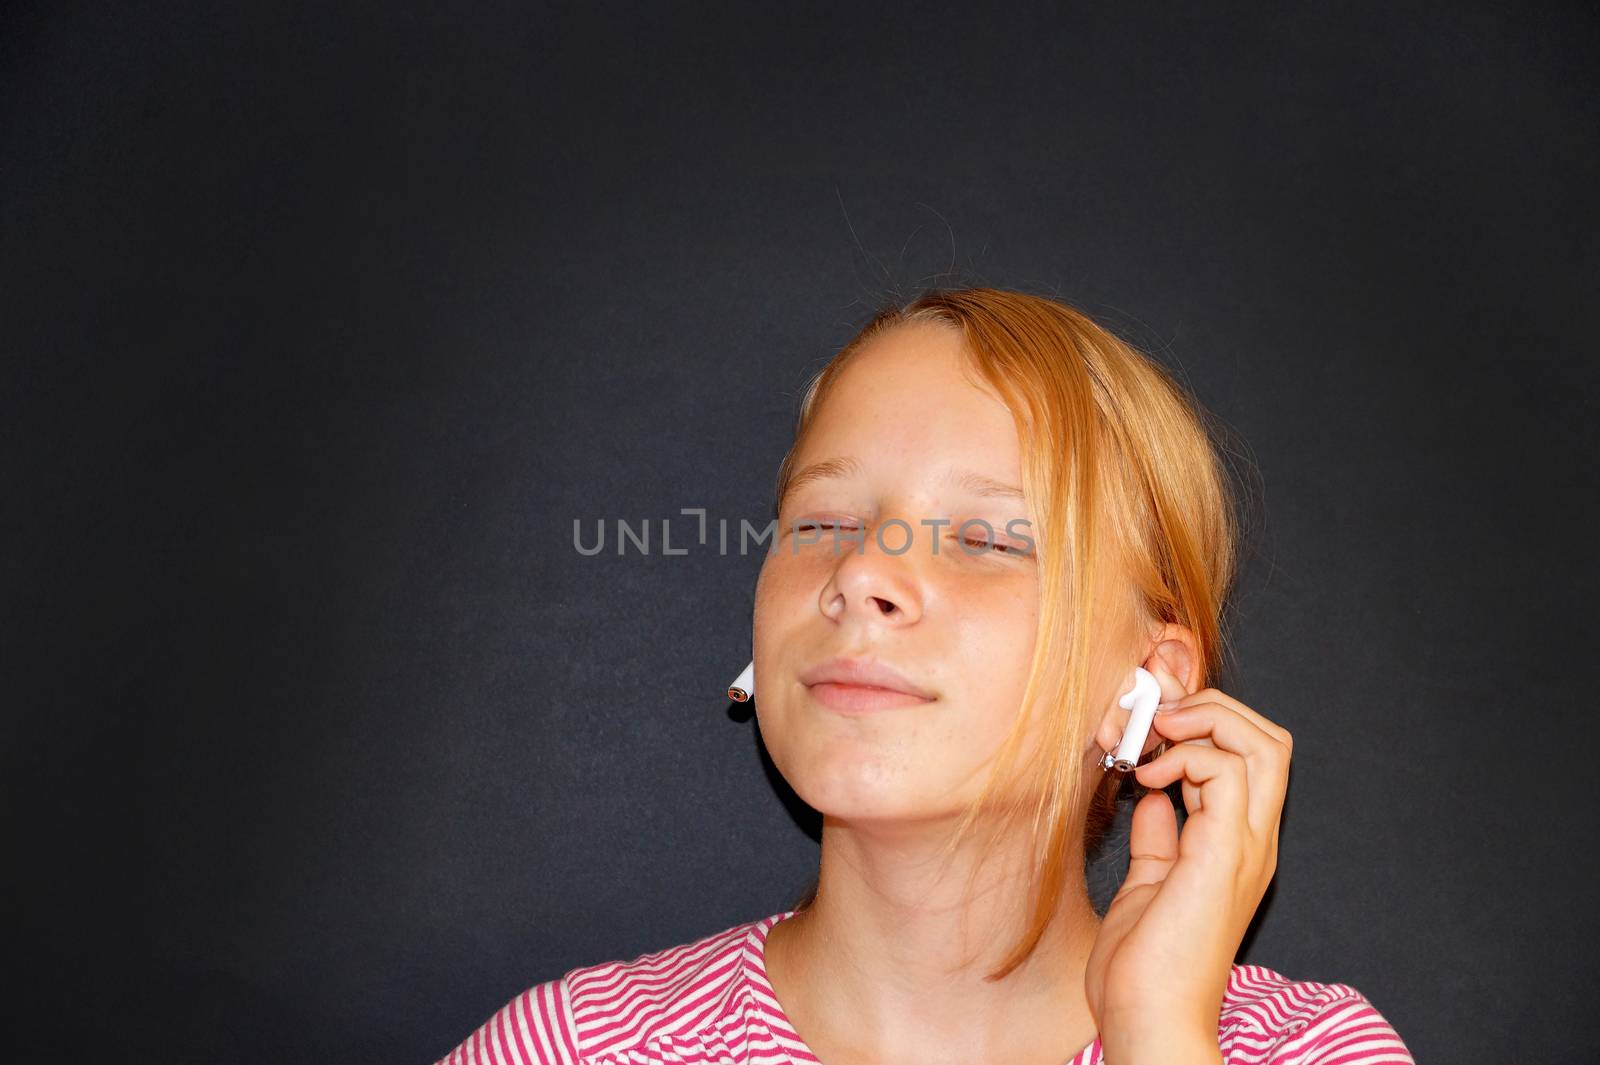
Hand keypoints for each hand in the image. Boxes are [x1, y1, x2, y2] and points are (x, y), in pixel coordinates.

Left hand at [1083, 663, 1292, 1063]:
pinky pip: (1226, 772)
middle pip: (1270, 738)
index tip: (1147, 729)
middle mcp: (1254, 841)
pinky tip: (1148, 776)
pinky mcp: (1224, 855)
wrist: (1148, 1021)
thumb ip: (1159, 839)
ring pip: (1262, 743)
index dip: (1202, 725)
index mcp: (1238, 846)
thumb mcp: (1149, 883)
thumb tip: (1153, 798)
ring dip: (1202, 721)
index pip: (1251, 756)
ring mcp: (1246, 848)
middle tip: (1155, 720)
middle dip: (1211, 707)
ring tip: (1153, 738)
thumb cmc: (1145, 969)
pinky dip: (1186, 755)